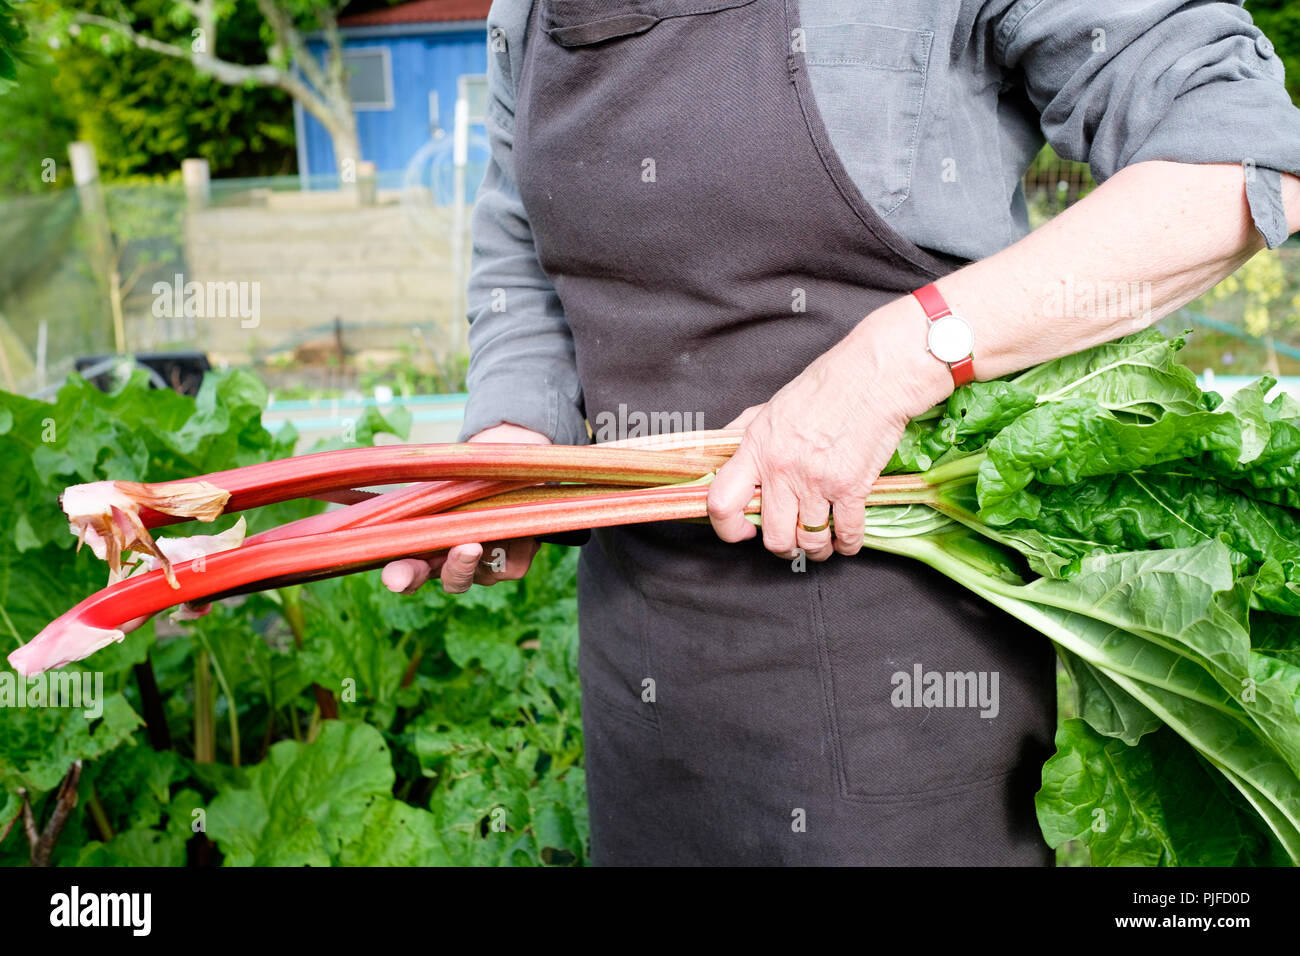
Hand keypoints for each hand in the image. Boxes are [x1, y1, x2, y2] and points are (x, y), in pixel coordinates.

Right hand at [382, 423, 550, 593]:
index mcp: (423, 553)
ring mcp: (485, 571)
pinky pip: (513, 557)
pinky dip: (512, 535)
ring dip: (491, 542)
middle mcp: (452, 567)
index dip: (401, 577)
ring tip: (492, 517)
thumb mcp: (428, 491)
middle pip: (453, 581)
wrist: (499, 472)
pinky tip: (511, 519)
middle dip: (457, 567)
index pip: (406, 575)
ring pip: (486, 568)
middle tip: (465, 548)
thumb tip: (344, 494)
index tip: (395, 577)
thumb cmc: (455, 482)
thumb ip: (403, 503)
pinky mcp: (513, 567)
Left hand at [707, 298, 950, 560]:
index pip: (721, 502)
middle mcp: (781, 469)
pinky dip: (848, 544)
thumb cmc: (825, 387)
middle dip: (784, 547)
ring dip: (818, 549)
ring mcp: (816, 481)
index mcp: (756, 448)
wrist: (873, 376)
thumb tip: (719, 455)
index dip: (728, 528)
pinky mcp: (851, 487)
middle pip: (773, 537)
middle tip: (792, 540)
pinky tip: (847, 538)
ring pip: (810, 543)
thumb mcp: (769, 407)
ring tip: (822, 541)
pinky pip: (847, 535)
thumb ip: (742, 434)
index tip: (743, 531)